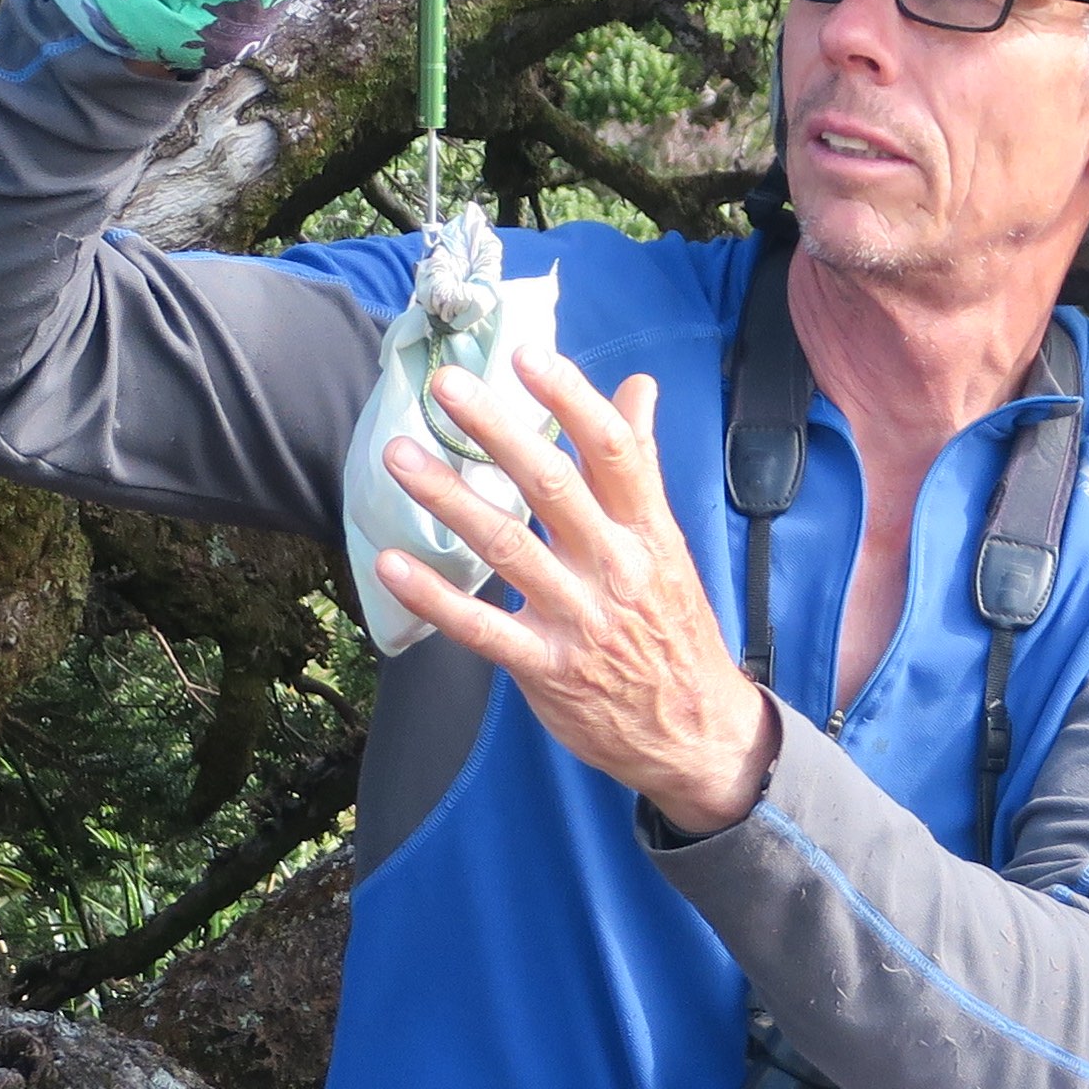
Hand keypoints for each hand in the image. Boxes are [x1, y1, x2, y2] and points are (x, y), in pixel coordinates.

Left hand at [377, 348, 779, 834]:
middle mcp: (615, 566)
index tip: (525, 355)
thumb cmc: (672, 625)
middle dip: (497, 431)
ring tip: (400, 456)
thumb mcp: (667, 542)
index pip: (613, 450)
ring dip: (449, 498)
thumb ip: (641, 465)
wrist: (697, 732)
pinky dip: (435, 597)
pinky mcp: (547, 669)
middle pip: (553, 486)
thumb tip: (638, 388)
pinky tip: (391, 564)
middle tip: (445, 387)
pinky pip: (482, 628)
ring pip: (508, 547)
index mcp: (648, 529)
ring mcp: (579, 619)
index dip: (570, 398)